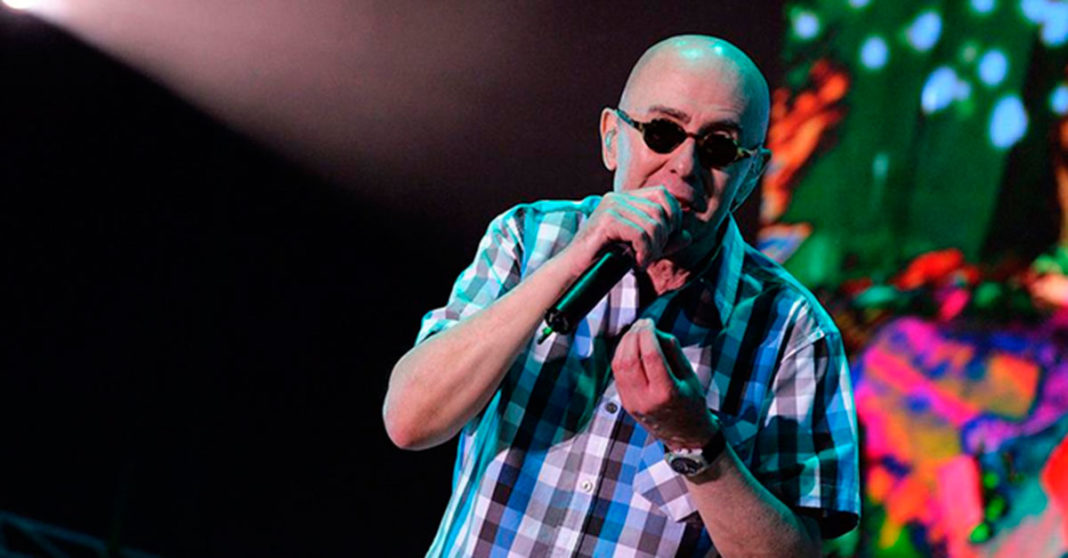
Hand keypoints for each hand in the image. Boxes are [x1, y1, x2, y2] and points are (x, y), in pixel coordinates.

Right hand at [563, 186, 692, 273]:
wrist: (575, 272)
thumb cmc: (604, 260)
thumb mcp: (640, 249)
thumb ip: (663, 241)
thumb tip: (687, 235)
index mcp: (625, 199)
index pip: (663, 194)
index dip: (673, 216)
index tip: (666, 240)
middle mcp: (617, 198)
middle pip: (661, 210)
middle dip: (663, 238)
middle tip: (650, 255)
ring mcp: (610, 207)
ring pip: (653, 224)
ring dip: (653, 249)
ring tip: (641, 261)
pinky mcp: (606, 221)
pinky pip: (640, 234)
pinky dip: (643, 252)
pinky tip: (635, 262)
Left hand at [611, 318, 717, 449]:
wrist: (685, 436)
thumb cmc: (692, 404)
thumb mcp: (690, 376)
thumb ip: (673, 352)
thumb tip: (655, 332)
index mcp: (666, 393)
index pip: (650, 355)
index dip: (647, 333)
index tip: (650, 321)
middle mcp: (645, 399)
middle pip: (629, 359)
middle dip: (633, 336)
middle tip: (641, 324)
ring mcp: (632, 403)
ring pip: (618, 366)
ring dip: (624, 344)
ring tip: (635, 333)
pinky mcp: (625, 403)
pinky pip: (618, 374)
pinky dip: (621, 356)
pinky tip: (630, 347)